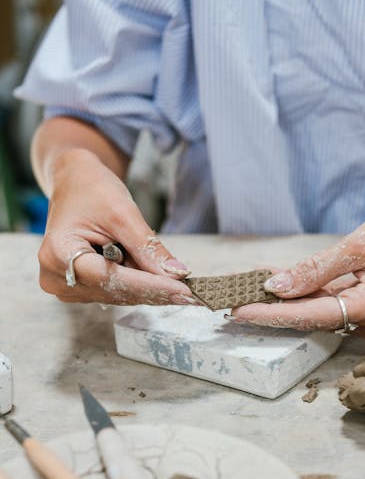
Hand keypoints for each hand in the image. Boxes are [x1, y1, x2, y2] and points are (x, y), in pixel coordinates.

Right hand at [39, 149, 197, 304]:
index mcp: (58, 253)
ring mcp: (67, 286)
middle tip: (192, 293)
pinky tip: (160, 280)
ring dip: (149, 288)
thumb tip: (176, 275)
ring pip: (119, 295)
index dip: (148, 286)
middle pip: (115, 291)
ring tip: (177, 280)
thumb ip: (148, 247)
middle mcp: (57, 277)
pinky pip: (117, 292)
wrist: (75, 184)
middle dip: (155, 290)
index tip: (182, 291)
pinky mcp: (81, 289)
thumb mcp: (123, 212)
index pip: (109, 278)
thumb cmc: (92, 190)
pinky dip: (140, 285)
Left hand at [232, 200, 364, 338]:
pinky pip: (325, 301)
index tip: (237, 309)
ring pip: (313, 311)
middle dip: (267, 311)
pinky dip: (299, 293)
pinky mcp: (362, 303)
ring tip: (242, 292)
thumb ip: (318, 268)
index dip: (270, 313)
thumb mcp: (363, 243)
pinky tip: (273, 283)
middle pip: (308, 319)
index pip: (309, 315)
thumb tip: (279, 286)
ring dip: (280, 302)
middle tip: (228, 302)